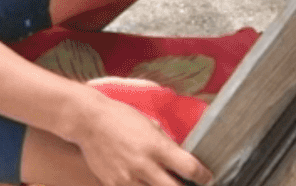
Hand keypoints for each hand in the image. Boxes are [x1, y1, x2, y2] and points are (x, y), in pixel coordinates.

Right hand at [71, 90, 212, 185]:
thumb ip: (166, 144)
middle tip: (188, 184)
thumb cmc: (121, 117)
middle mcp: (143, 165)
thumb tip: (180, 159)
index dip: (203, 176)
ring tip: (163, 181)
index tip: (207, 178)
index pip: (189, 168)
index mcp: (156, 146)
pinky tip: (143, 180)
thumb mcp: (151, 125)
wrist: (88, 121)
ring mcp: (127, 178)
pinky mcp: (112, 185)